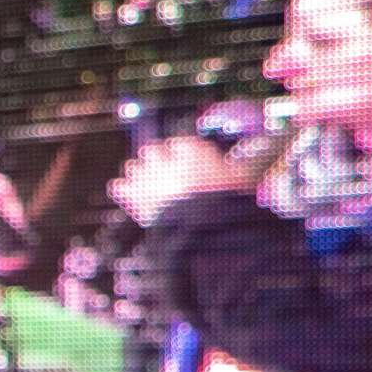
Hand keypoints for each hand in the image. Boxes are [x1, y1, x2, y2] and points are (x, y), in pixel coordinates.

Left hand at [108, 136, 253, 227]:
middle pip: (153, 150)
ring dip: (140, 175)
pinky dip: (123, 190)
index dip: (182, 155)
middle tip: (165, 176)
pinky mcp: (134, 197)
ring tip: (148, 187)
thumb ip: (238, 174)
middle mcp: (168, 158)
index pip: (180, 143)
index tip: (187, 165)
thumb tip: (251, 172)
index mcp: (194, 150)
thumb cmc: (228, 205)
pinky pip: (119, 187)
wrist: (205, 227)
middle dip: (157, 161)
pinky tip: (123, 192)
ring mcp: (148, 176)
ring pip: (134, 166)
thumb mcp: (242, 183)